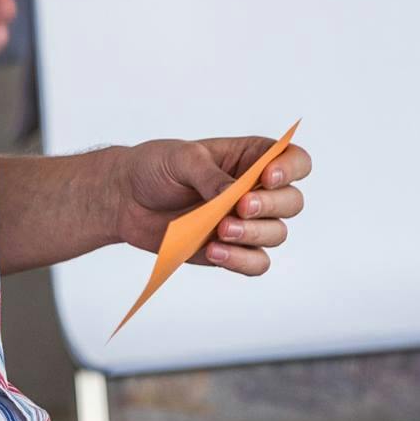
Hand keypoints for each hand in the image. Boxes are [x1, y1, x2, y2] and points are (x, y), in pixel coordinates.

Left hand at [107, 136, 310, 276]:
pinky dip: (241, 260)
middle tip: (239, 207)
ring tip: (219, 231)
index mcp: (250, 158)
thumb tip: (235, 197)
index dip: (291, 168)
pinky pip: (256, 263)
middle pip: (292, 202)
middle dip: (271, 206)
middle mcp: (255, 190)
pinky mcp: (232, 250)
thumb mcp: (181, 159)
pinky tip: (214, 251)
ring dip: (253, 234)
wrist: (125, 199)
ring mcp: (246, 223)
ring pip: (276, 234)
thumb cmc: (155, 167)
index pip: (294, 160)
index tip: (267, 176)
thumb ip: (211, 176)